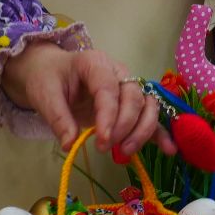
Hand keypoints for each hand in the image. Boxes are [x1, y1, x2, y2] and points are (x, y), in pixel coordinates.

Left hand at [5, 42, 175, 158]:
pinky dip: (159, 132)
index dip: (109, 116)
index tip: (101, 142)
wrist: (50, 72)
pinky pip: (149, 116)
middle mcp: (117, 72)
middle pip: (134, 96)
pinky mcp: (130, 104)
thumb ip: (58, 118)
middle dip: (124, 125)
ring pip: (148, 105)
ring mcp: (127, 87)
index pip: (109, 89)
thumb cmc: (48, 79)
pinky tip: (169, 149)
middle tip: (106, 148)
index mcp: (95, 63)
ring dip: (142, 130)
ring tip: (125, 152)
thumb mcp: (45, 95)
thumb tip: (70, 145)